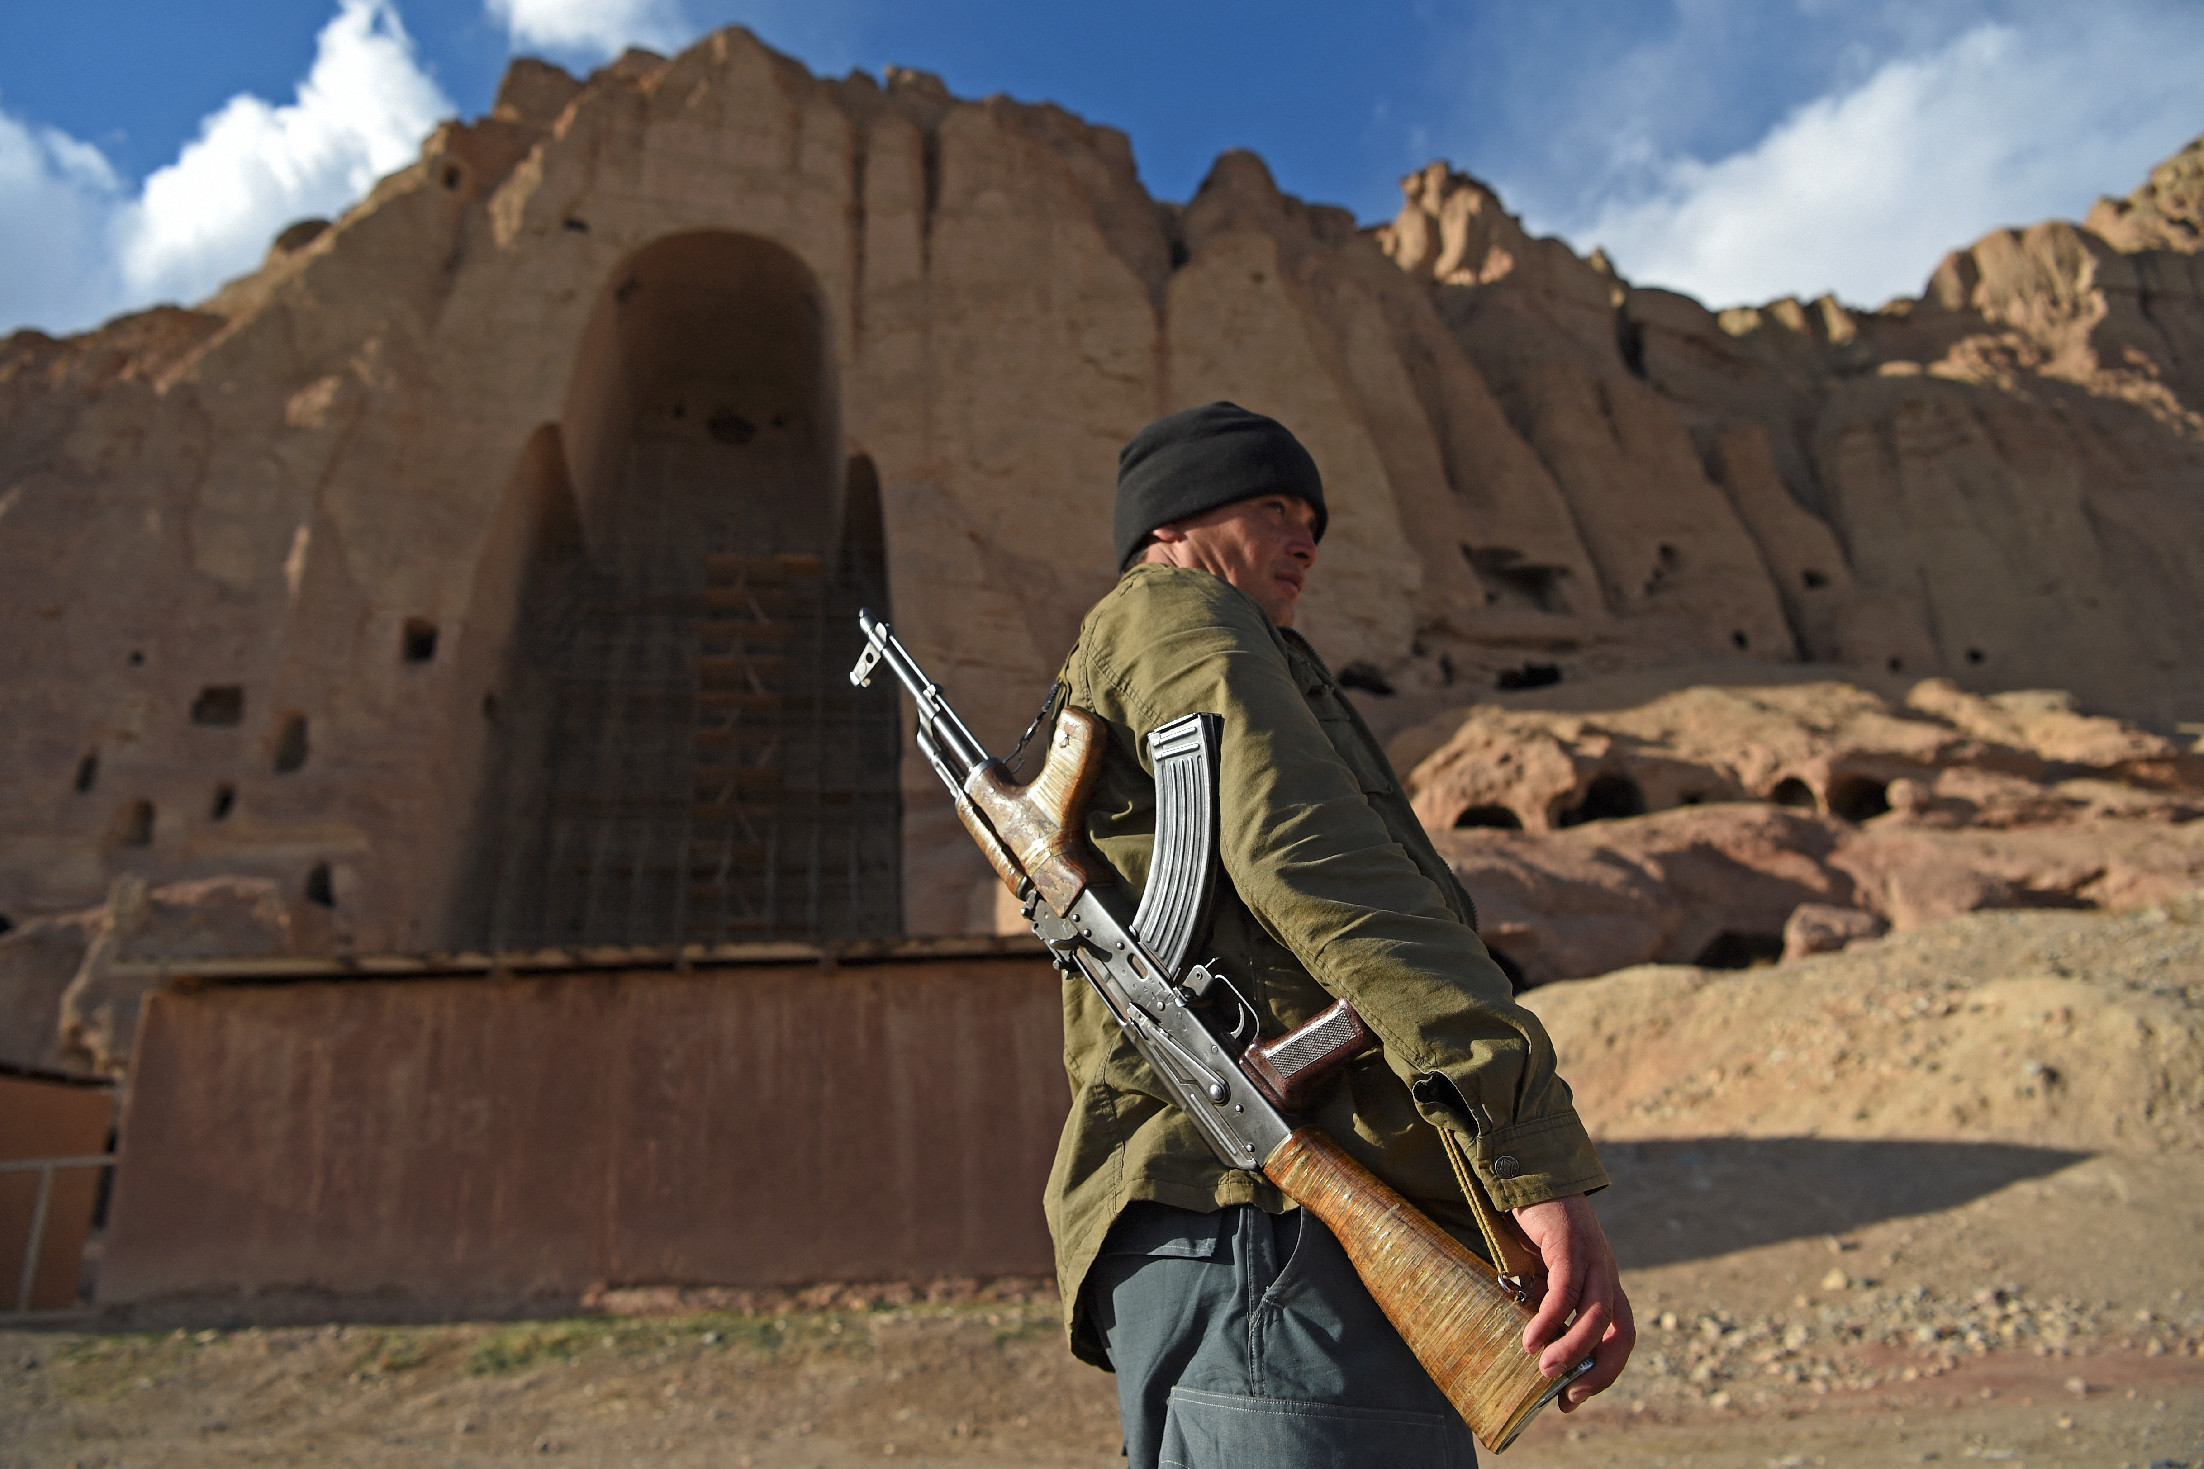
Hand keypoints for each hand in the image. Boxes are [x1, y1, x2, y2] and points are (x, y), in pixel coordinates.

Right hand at [1510, 1193, 1634, 1410]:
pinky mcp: (1570, 1246)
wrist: (1533, 1178)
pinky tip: (1530, 1339)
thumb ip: (1549, 1305)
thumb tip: (1533, 1349)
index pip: (1621, 1337)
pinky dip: (1550, 1320)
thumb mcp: (1547, 1276)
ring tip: (1544, 1371)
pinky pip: (1566, 1292)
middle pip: (1621, 1333)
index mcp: (1606, 1285)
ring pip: (1597, 1316)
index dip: (1604, 1372)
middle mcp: (1607, 1275)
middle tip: (1567, 1394)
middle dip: (1599, 1371)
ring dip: (1572, 1349)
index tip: (1573, 1399)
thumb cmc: (1537, 1232)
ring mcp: (1592, 1259)